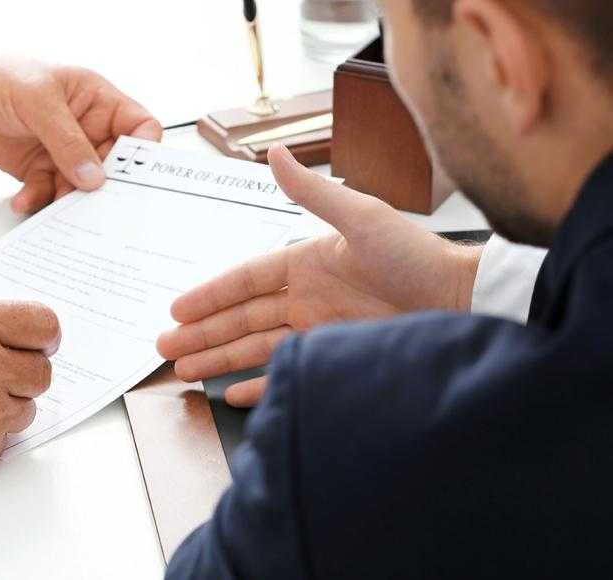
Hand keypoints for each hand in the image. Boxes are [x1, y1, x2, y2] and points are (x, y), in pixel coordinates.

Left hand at [0, 52, 162, 213]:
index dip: (143, 150)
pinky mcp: (41, 169)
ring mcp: (64, 152)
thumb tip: (93, 176)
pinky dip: (38, 200)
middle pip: (111, 166)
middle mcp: (86, 128)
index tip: (133, 174)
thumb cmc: (2, 77)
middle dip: (103, 186)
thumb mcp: (40, 101)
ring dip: (68, 199)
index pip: (139, 126)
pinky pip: (49, 193)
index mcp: (98, 101)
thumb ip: (67, 140)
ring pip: (81, 186)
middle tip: (94, 202)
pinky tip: (24, 200)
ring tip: (55, 207)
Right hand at [156, 145, 482, 406]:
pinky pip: (287, 370)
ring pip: (254, 346)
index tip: (176, 309)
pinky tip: (234, 391)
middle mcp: (305, 296)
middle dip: (201, 333)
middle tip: (165, 348)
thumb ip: (311, 191)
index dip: (209, 294)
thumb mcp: (360, 217)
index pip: (244, 280)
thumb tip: (274, 152)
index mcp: (304, 261)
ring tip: (185, 371)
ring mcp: (318, 327)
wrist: (465, 301)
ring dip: (219, 358)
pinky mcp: (335, 353)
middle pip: (240, 317)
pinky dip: (260, 382)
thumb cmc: (417, 256)